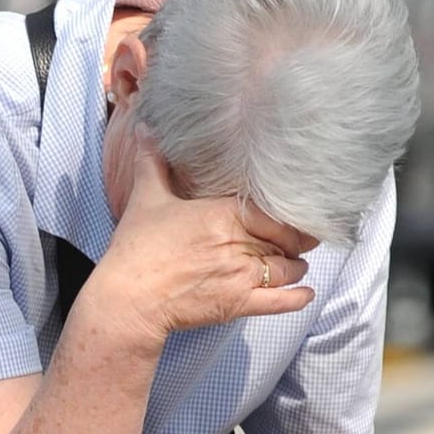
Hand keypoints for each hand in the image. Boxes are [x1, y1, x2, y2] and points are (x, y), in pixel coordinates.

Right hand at [87, 133, 315, 341]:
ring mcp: (241, 275)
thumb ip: (152, 163)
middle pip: (285, 241)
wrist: (128, 298)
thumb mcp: (146, 199)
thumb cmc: (136, 249)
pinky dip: (296, 298)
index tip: (296, 218)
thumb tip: (144, 130)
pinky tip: (305, 294)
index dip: (288, 218)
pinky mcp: (237, 304)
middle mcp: (239, 243)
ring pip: (287, 270)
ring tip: (296, 265)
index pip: (272, 213)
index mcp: (223, 214)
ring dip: (295, 268)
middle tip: (305, 240)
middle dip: (297, 242)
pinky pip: (279, 302)